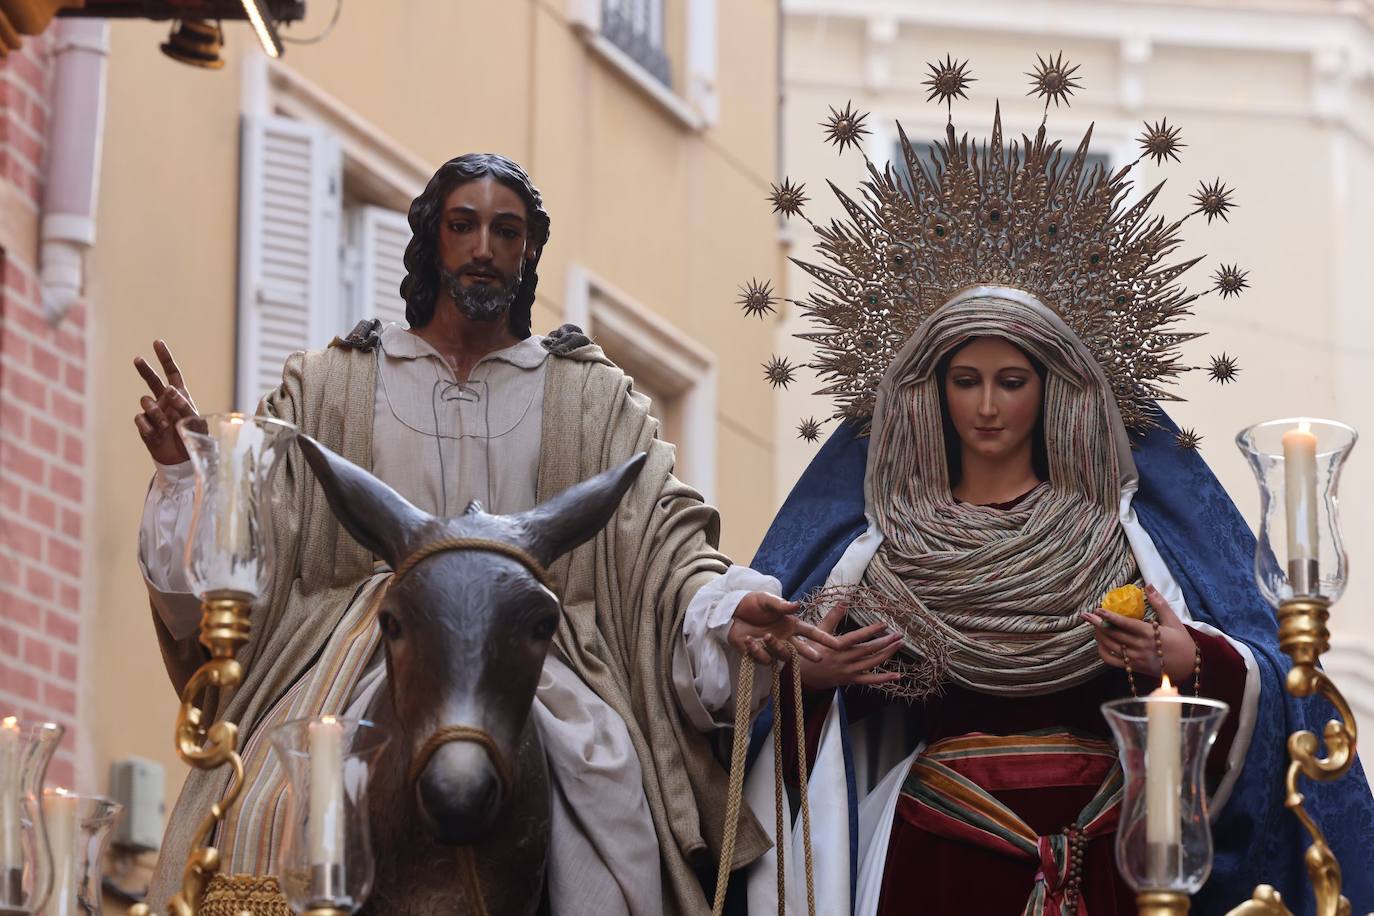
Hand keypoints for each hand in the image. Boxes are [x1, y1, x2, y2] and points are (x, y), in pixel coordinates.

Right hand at [133, 340, 198, 465]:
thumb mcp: (196, 421)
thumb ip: (184, 404)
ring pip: (145, 402)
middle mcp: (165, 401)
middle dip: (145, 370)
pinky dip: (148, 426)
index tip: (157, 342)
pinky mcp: (144, 426)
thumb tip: (169, 389)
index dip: (165, 358)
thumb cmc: (195, 439)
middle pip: (152, 381)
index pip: (172, 373)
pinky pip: (140, 419)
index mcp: (181, 396)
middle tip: (138, 359)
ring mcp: (153, 413)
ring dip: (155, 412)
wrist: (183, 461)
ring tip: (166, 426)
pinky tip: (156, 434)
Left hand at [728, 592, 843, 665]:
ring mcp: (771, 648)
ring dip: (776, 647)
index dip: (824, 638)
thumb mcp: (767, 600)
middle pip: (801, 650)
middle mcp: (784, 638)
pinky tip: (749, 639)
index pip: (811, 632)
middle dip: (810, 653)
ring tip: (767, 636)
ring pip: (782, 655)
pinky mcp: (757, 654)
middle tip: (819, 658)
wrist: (730, 611)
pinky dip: (757, 650)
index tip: (838, 644)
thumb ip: (781, 605)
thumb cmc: (752, 603)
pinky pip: (763, 659)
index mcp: (790, 625)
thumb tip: (797, 605)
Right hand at [796, 600, 903, 691]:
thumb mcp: (818, 632)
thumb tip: (843, 601)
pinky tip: (897, 675)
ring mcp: (849, 672)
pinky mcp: (851, 680)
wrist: (805, 676)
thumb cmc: (811, 650)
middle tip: (899, 635)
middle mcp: (843, 660)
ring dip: (887, 654)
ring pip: (872, 663)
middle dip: (885, 642)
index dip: (870, 631)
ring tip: (899, 644)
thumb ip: (832, 617)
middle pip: (868, 651)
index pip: (856, 638)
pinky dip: (884, 679)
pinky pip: (870, 681)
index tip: (884, 624)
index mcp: (835, 647)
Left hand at [1081, 584, 1196, 683]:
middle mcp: (1140, 647)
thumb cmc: (1182, 642)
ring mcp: (1136, 659)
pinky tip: (1100, 643)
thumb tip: (1148, 586)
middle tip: (1086, 615)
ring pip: (1111, 647)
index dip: (1110, 617)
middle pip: (1114, 635)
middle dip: (1098, 624)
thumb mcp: (1173, 620)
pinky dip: (1103, 652)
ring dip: (1099, 636)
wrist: (1189, 667)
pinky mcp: (1134, 668)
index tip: (1097, 609)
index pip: (1126, 624)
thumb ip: (1159, 603)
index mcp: (1149, 634)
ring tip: (1093, 625)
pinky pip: (1112, 662)